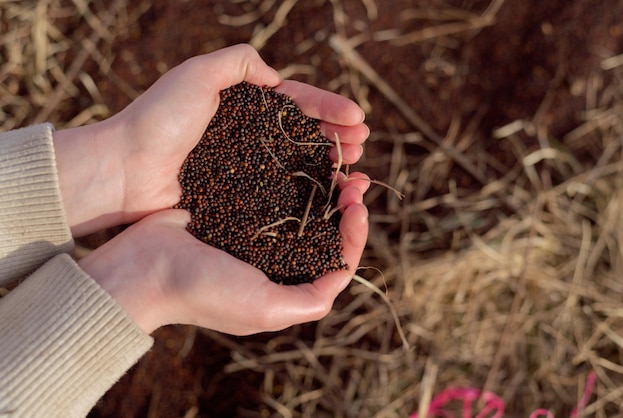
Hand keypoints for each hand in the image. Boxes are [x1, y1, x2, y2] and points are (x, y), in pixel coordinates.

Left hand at [53, 44, 368, 236]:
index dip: (329, 108)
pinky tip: (328, 195)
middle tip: (362, 143)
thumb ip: (239, 62)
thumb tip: (277, 78)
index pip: (296, 102)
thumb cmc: (159, 120)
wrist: (124, 170)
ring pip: (297, 164)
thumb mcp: (198, 74)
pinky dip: (306, 193)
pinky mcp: (239, 197)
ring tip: (355, 168)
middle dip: (336, 136)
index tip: (357, 117)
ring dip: (329, 165)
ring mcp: (245, 168)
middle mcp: (248, 136)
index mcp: (243, 105)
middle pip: (303, 133)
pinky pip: (280, 192)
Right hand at [78, 172, 369, 334]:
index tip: (359, 205)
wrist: (141, 269)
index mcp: (284, 286)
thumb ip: (310, 300)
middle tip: (355, 179)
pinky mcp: (232, 212)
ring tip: (337, 164)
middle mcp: (272, 262)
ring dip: (323, 187)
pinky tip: (300, 158)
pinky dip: (291, 177)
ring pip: (301, 209)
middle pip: (323, 232)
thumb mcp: (265, 308)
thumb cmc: (203, 290)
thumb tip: (345, 275)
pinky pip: (272, 192)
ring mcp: (251, 235)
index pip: (336, 261)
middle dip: (343, 206)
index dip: (354, 234)